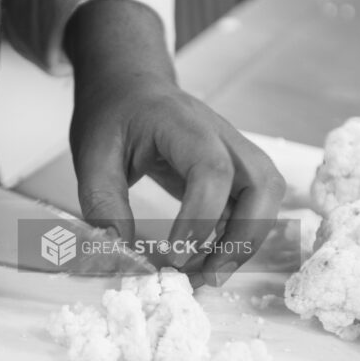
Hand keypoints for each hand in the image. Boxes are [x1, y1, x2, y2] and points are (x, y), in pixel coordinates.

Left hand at [65, 0, 284, 286]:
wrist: (128, 85)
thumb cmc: (112, 114)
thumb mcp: (92, 157)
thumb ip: (104, 206)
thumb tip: (119, 258)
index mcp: (182, 123)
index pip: (212, 170)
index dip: (200, 219)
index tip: (172, 257)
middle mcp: (221, 135)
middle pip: (262, 183)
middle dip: (243, 237)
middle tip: (207, 275)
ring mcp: (233, 151)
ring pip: (267, 197)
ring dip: (247, 241)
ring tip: (209, 275)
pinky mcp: (233, 170)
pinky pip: (251, 206)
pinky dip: (236, 238)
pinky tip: (205, 261)